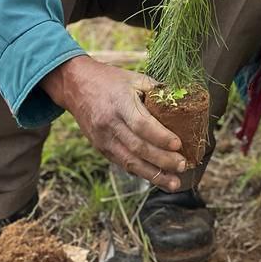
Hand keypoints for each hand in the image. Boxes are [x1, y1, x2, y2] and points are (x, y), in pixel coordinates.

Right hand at [40, 55, 186, 191]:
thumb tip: (184, 101)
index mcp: (120, 103)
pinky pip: (122, 164)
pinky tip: (157, 179)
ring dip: (153, 175)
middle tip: (182, 166)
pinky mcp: (101, 148)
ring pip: (129, 162)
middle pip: (138, 147)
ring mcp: (103, 138)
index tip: (179, 144)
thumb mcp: (134, 78)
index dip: (161, 137)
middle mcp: (110, 123)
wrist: (76, 86)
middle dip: (162, 160)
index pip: (141, 124)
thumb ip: (157, 90)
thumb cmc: (110, 80)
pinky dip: (141, 172)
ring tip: (174, 183)